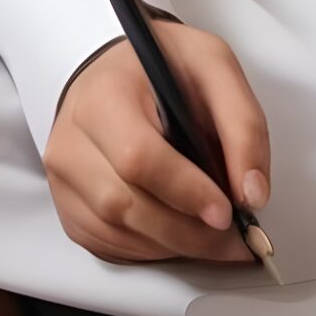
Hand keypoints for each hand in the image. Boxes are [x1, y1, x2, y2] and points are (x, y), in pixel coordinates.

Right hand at [44, 16, 272, 267]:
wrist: (119, 69)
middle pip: (124, 205)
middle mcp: (72, 139)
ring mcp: (63, 177)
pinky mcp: (67, 204)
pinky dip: (150, 249)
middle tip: (234, 239)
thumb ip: (242, 126)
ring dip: (173, 245)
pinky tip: (177, 234)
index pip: (137, 157)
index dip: (185, 191)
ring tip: (213, 237)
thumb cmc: (163, 65)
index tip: (225, 210)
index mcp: (105, 96)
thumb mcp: (215, 68)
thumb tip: (251, 193)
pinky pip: (107, 245)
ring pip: (116, 233)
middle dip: (188, 232)